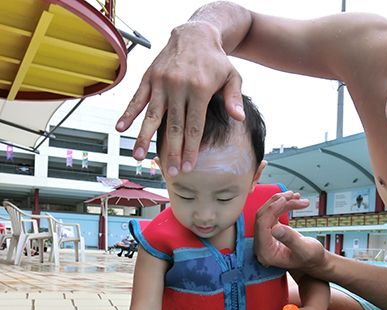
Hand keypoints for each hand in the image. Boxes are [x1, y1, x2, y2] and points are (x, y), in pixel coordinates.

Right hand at [115, 21, 244, 174]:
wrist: (195, 33)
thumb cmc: (216, 61)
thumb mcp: (232, 76)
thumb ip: (234, 98)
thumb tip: (238, 119)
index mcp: (199, 89)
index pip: (194, 126)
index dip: (190, 149)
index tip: (187, 167)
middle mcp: (178, 87)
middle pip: (173, 126)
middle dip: (171, 151)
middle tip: (169, 172)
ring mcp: (161, 82)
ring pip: (152, 115)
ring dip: (144, 138)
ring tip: (138, 157)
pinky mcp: (149, 77)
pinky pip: (137, 98)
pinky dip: (128, 113)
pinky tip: (120, 128)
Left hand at [255, 191, 325, 272]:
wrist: (313, 261)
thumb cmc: (310, 259)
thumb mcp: (305, 250)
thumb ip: (290, 240)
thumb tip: (275, 228)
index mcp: (266, 252)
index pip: (262, 226)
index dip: (271, 209)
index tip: (284, 199)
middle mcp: (261, 245)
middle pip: (263, 217)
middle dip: (278, 203)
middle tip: (294, 196)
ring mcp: (264, 238)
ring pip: (267, 213)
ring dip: (281, 202)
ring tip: (296, 197)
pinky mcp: (269, 231)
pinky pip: (272, 214)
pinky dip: (282, 205)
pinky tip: (292, 200)